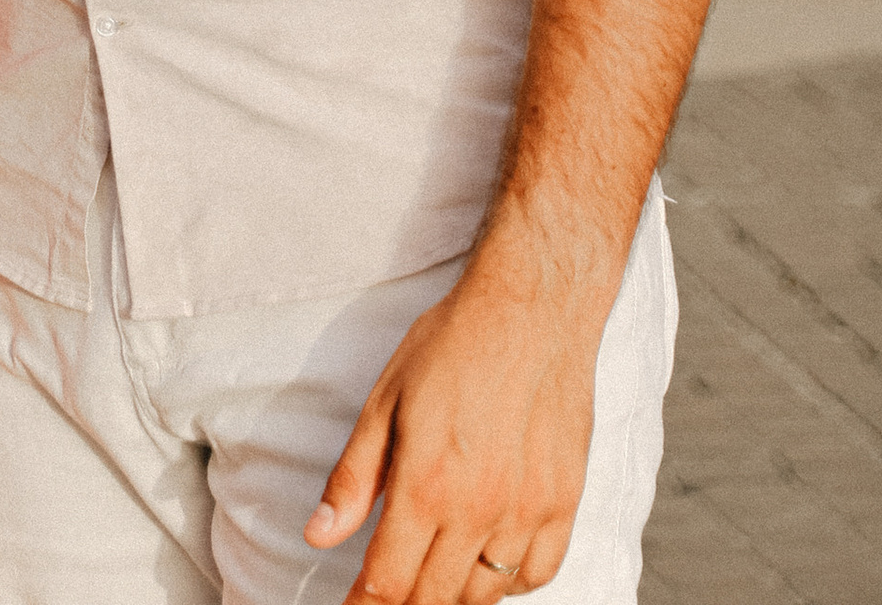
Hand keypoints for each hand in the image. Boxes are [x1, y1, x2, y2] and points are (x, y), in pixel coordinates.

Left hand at [305, 237, 605, 599]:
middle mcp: (478, 509)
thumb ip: (353, 476)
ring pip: (485, 595)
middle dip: (404, 604)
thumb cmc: (453, 344)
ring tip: (433, 578)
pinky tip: (488, 564)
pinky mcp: (564, 502)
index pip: (387, 583)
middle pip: (434, 598)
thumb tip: (317, 536)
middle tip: (388, 592)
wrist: (532, 306)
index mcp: (426, 485)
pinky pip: (537, 574)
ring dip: (453, 597)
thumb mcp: (385, 400)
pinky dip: (510, 584)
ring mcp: (527, 511)